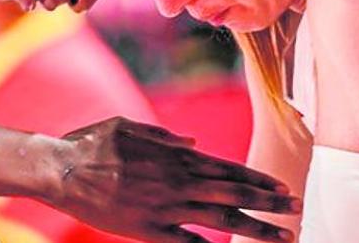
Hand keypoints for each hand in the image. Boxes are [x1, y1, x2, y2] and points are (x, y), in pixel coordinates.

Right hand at [53, 117, 300, 242]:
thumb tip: (194, 144)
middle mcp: (177, 180)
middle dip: (267, 203)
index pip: (228, 169)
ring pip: (220, 219)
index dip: (257, 180)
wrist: (62, 169)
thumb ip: (165, 137)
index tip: (282, 188)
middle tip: (296, 210)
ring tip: (281, 236)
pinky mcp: (148, 230)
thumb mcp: (131, 127)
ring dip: (254, 227)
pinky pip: (187, 242)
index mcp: (176, 155)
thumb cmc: (93, 143)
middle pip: (233, 193)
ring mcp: (165, 207)